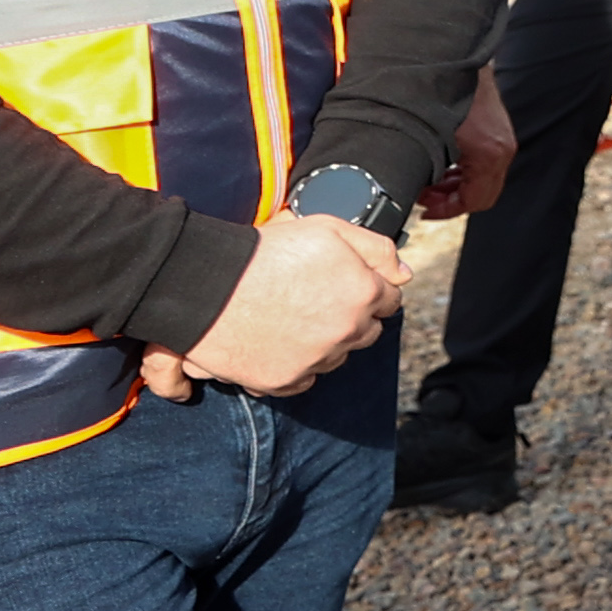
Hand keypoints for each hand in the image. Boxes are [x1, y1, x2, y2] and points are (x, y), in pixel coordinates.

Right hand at [145, 210, 408, 400]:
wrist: (207, 285)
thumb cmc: (266, 251)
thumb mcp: (327, 229)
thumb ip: (376, 249)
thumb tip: (404, 274)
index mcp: (364, 294)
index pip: (389, 300)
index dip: (368, 288)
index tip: (345, 283)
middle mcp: (347, 332)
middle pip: (366, 331)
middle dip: (351, 316)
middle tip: (315, 298)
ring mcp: (317, 360)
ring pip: (336, 355)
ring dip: (325, 341)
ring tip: (292, 317)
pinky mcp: (286, 381)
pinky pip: (305, 377)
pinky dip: (297, 363)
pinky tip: (277, 341)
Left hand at [423, 70, 517, 219]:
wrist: (453, 55)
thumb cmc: (442, 92)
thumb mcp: (429, 139)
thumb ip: (425, 170)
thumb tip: (409, 192)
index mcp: (490, 153)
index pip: (475, 200)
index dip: (447, 210)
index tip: (426, 211)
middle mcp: (502, 148)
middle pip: (484, 194)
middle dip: (453, 200)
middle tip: (427, 199)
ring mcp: (502, 138)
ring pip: (484, 179)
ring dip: (457, 185)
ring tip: (431, 183)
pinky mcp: (496, 129)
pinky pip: (483, 162)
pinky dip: (463, 170)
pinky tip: (442, 164)